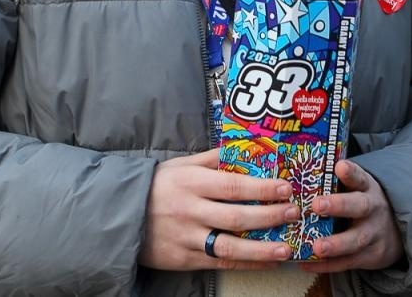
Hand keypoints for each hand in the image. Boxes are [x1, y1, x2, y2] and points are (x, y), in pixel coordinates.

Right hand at [138, 148, 296, 270]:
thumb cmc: (156, 186)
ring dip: (261, 249)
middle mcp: (191, 210)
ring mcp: (187, 237)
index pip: (233, 185)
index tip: (286, 187)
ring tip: (286, 248)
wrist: (118, 215)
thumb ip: (212, 159)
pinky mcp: (184, 259)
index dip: (262, 188)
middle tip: (293, 213)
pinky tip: (266, 262)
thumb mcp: (180, 165)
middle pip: (236, 216)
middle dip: (269, 215)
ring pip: (230, 246)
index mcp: (191, 183)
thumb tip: (244, 147)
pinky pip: (220, 263)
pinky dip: (245, 264)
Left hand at [299, 159, 401, 272]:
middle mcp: (373, 209)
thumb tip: (298, 170)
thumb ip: (336, 182)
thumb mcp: (358, 189)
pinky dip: (327, 265)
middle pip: (359, 206)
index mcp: (367, 188)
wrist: (395, 231)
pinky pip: (347, 262)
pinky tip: (306, 263)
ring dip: (335, 244)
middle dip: (339, 206)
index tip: (338, 166)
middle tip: (317, 205)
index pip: (360, 177)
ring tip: (317, 246)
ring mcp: (373, 234)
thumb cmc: (362, 204)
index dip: (350, 172)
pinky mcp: (370, 256)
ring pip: (356, 240)